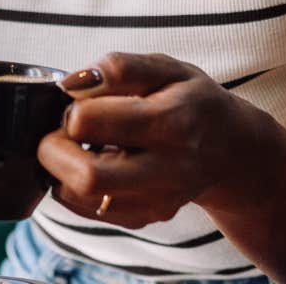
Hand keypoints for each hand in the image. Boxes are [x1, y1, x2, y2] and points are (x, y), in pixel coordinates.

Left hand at [38, 52, 285, 228]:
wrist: (232, 150)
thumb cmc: (193, 101)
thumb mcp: (168, 68)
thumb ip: (120, 67)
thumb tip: (71, 84)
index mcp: (171, 121)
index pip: (90, 122)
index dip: (69, 108)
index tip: (75, 100)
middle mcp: (167, 168)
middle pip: (86, 177)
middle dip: (53, 150)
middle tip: (59, 131)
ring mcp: (157, 200)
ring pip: (82, 198)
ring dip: (60, 170)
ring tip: (76, 145)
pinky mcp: (146, 217)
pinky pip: (89, 210)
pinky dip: (73, 187)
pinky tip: (89, 163)